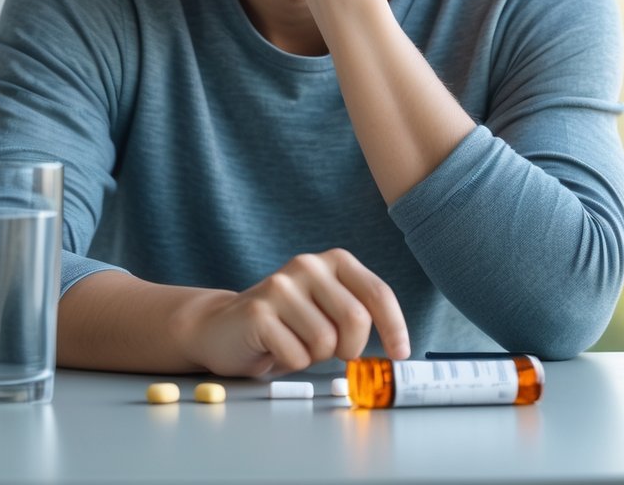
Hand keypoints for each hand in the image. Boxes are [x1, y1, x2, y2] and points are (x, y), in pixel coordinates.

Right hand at [170, 248, 409, 377]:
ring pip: (326, 342)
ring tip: (293, 341)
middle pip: (356, 319)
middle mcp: (308, 264)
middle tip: (330, 351)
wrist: (223, 326)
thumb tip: (396, 350)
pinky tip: (274, 347)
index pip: (377, 293)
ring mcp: (281, 285)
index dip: (395, 327)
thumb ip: (357, 317)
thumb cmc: (286, 324)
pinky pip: (296, 355)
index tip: (400, 353)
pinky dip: (290, 362)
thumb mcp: (328, 311)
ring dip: (314, 355)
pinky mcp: (258, 311)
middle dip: (350, 348)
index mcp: (332, 261)